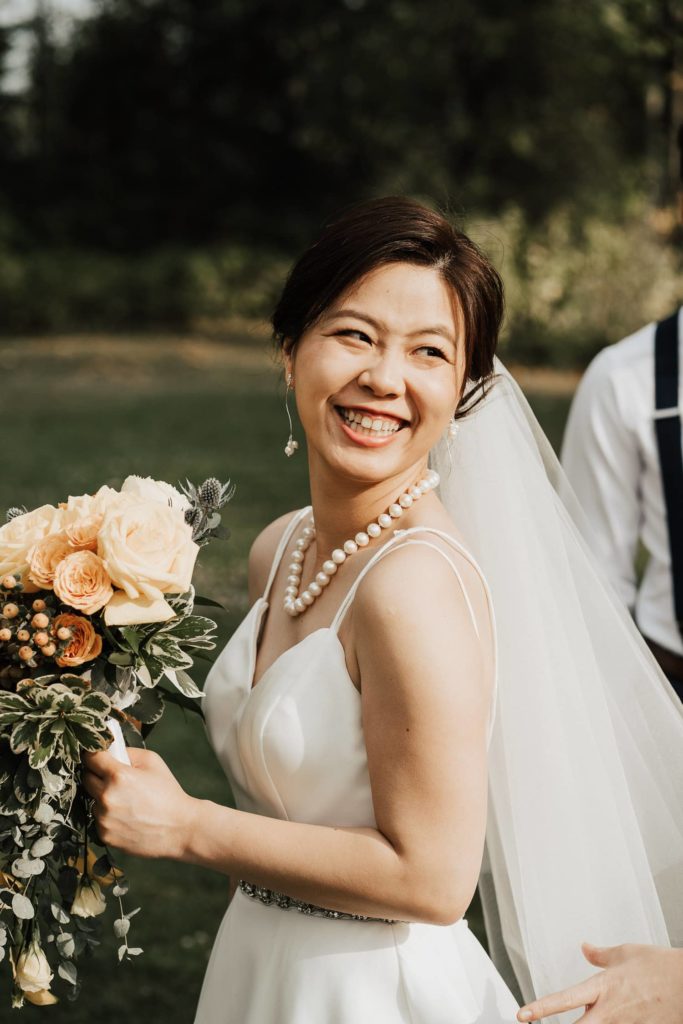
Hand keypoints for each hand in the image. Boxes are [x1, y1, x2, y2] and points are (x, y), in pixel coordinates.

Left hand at [82, 746, 199, 860]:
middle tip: (115, 779)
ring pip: (92, 800)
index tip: (98, 756)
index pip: (90, 758)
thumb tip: (110, 751)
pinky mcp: (104, 835)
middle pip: (86, 778)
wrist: (179, 828)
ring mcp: (104, 819)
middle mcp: (106, 797)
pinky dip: (108, 816)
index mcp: (118, 776)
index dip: (94, 754)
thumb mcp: (153, 761)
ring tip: (126, 802)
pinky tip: (127, 817)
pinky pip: (98, 819)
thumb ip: (127, 752)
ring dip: (103, 798)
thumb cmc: (168, 793)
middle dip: (98, 775)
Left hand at [517, 942, 682, 1023]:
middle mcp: (610, 1010)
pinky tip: (615, 1017)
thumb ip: (600, 954)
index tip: (522, 1014)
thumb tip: (584, 947)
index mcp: (602, 986)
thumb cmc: (659, 965)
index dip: (540, 1008)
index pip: (564, 1000)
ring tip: (587, 1018)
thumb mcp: (625, 952)